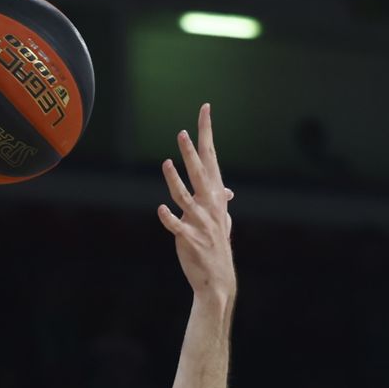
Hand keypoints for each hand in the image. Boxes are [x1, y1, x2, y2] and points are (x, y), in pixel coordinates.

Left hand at [157, 104, 235, 303]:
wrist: (217, 277)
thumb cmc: (215, 246)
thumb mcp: (221, 221)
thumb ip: (221, 203)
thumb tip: (227, 192)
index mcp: (216, 196)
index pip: (211, 157)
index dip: (207, 133)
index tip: (204, 110)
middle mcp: (210, 205)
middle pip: (200, 173)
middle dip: (192, 153)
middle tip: (182, 133)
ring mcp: (200, 222)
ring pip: (185, 196)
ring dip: (175, 180)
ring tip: (166, 163)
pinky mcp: (189, 239)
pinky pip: (178, 226)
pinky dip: (170, 219)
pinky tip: (161, 209)